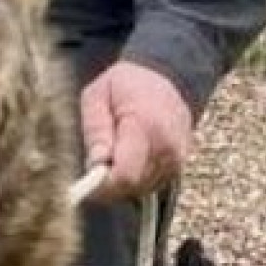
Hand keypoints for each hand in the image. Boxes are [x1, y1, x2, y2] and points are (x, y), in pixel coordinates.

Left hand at [80, 60, 192, 201]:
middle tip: (99, 159)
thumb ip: (95, 129)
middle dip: (110, 182)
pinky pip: (151, 184)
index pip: (125, 176)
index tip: (87, 180)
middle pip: (132, 187)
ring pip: (141, 189)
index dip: (102, 185)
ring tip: (116, 151)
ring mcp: (176, 159)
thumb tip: (96, 162)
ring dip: (122, 180)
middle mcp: (167, 147)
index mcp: (146, 127)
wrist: (167, 76)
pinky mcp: (178, 166)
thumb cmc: (126, 84)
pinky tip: (130, 155)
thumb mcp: (97, 95)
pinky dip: (136, 177)